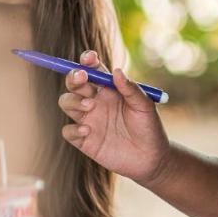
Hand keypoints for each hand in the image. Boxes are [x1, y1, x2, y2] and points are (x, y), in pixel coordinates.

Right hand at [59, 51, 170, 184]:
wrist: (151, 158)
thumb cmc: (149, 127)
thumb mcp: (145, 106)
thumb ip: (131, 89)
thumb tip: (116, 71)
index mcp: (109, 90)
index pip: (93, 70)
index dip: (87, 61)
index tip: (89, 58)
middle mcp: (95, 102)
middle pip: (74, 84)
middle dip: (74, 77)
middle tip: (82, 77)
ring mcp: (87, 120)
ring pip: (66, 103)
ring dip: (73, 100)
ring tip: (90, 106)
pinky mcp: (84, 140)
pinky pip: (68, 131)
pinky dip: (73, 129)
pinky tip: (88, 130)